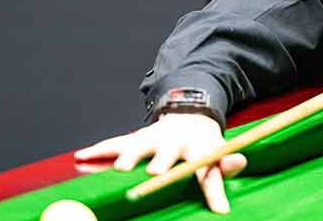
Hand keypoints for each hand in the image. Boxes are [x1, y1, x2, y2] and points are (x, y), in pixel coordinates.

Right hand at [74, 113, 246, 213]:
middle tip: (155, 174)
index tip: (219, 208)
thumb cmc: (203, 142)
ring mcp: (153, 137)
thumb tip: (240, 162)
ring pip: (139, 146)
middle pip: (168, 154)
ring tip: (121, 168)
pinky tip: (82, 156)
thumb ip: (225, 164)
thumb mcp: (218, 151)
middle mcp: (175, 141)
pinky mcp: (136, 137)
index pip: (208, 170)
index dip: (214, 190)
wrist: (189, 113)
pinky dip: (99, 150)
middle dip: (162, 164)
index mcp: (199, 146)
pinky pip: (115, 144)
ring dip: (129, 157)